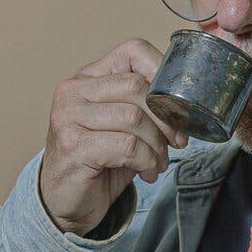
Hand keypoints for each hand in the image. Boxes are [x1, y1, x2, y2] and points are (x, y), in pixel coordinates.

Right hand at [39, 38, 187, 235]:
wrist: (65, 201)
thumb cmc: (101, 160)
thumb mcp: (126, 126)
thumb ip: (147, 107)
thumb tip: (185, 106)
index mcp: (89, 77)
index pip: (133, 51)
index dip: (163, 71)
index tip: (178, 102)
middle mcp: (73, 90)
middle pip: (137, 86)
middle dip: (165, 117)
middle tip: (176, 142)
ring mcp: (68, 116)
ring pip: (134, 116)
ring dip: (157, 145)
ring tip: (158, 162)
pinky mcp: (72, 145)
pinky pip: (127, 145)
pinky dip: (146, 160)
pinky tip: (146, 171)